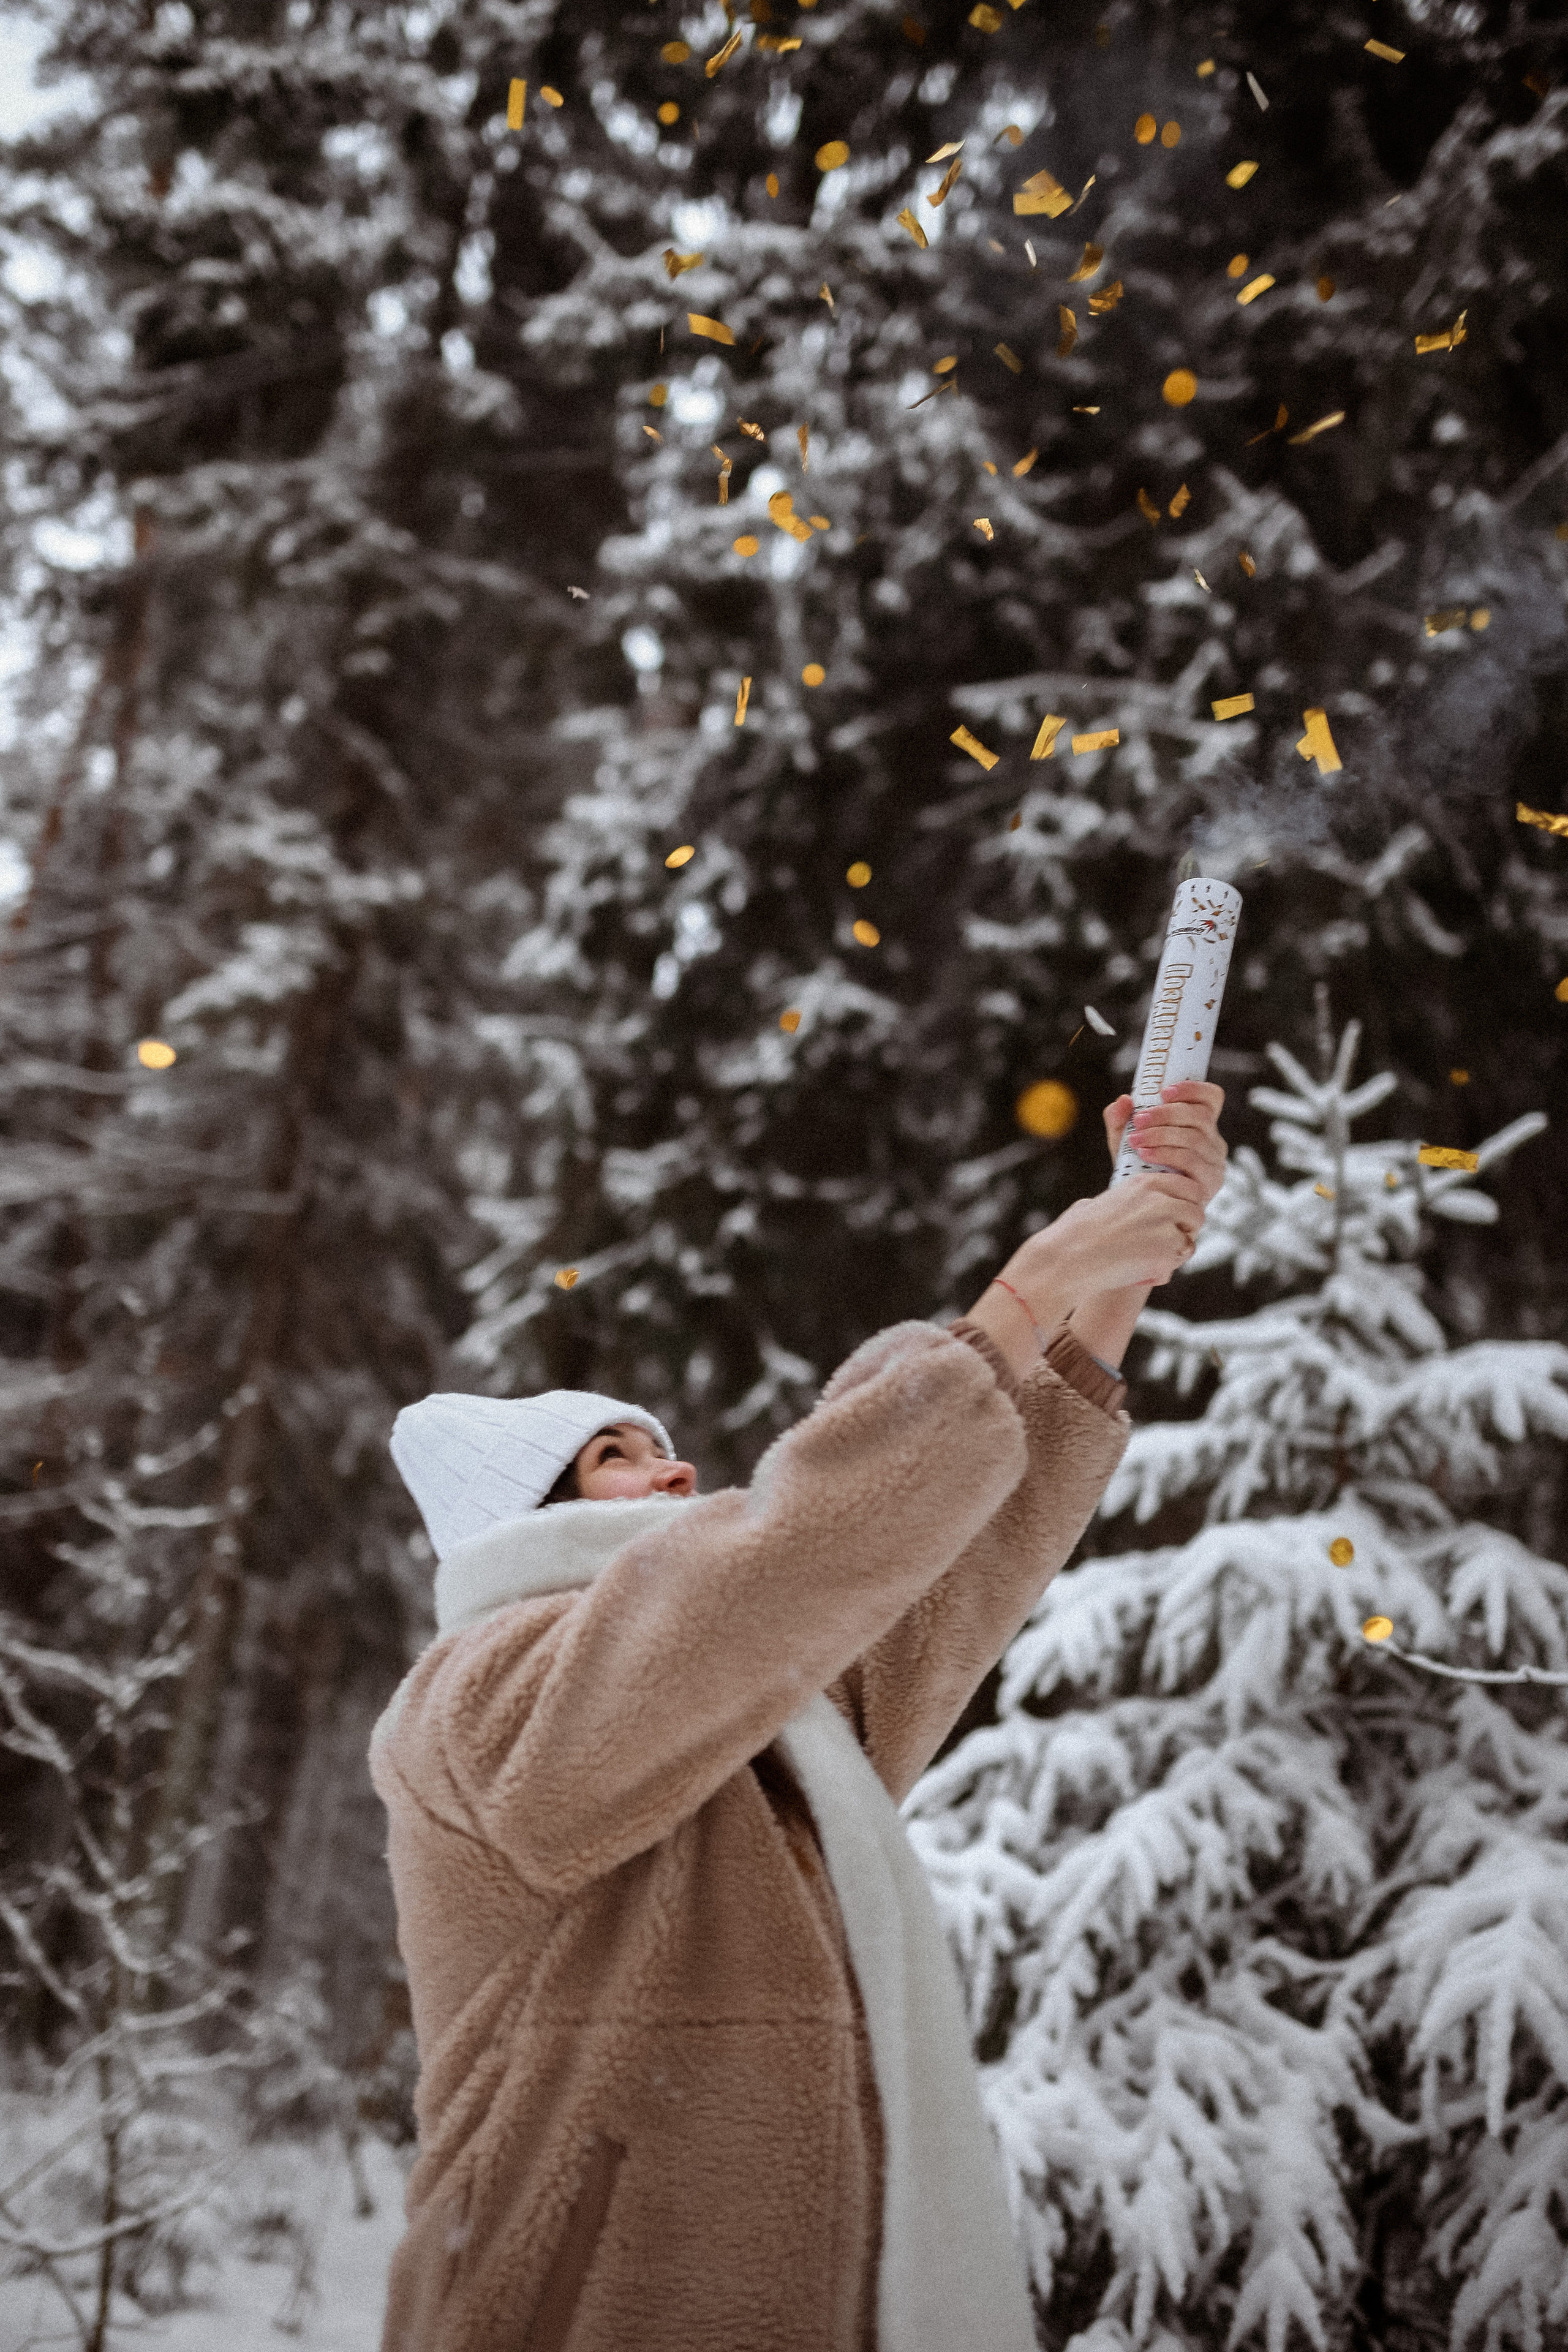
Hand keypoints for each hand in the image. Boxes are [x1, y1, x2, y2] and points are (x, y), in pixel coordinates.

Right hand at [1011, 1171, 1204, 1304]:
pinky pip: (1183, 1254)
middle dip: (1187, 1224)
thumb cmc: (1074, 1234)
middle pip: (1195, 1207)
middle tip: (1169, 1238)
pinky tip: (1150, 1266)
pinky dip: (1171, 1262)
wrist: (1069, 1257)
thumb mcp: (1097, 1203)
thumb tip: (1104, 1207)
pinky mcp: (1168, 1247)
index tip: (1176, 1215)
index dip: (1184, 1202)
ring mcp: (1166, 1221)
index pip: (1186, 1185)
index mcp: (1142, 1183)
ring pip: (1192, 1232)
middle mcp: (1159, 1198)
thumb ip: (1117, 1202)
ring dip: (1180, 1243)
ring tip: (1156, 1254)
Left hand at [1103, 1080, 1226, 1206]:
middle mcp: (1214, 1141)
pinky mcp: (1209, 1183)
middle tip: (1139, 1119)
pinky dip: (1165, 1154)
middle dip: (1166, 1114)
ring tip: (1136, 1139)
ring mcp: (1215, 1163)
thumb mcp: (1126, 1140)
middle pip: (1199, 1116)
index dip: (1193, 1089)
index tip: (1165, 1092)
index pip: (1211, 1097)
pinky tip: (1145, 1154)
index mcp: (1201, 1125)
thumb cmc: (1139, 1168)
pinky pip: (1191, 1161)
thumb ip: (1120, 1119)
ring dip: (1162, 1135)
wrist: (1144, 1205)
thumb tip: (1123, 1100)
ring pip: (1194, 1139)